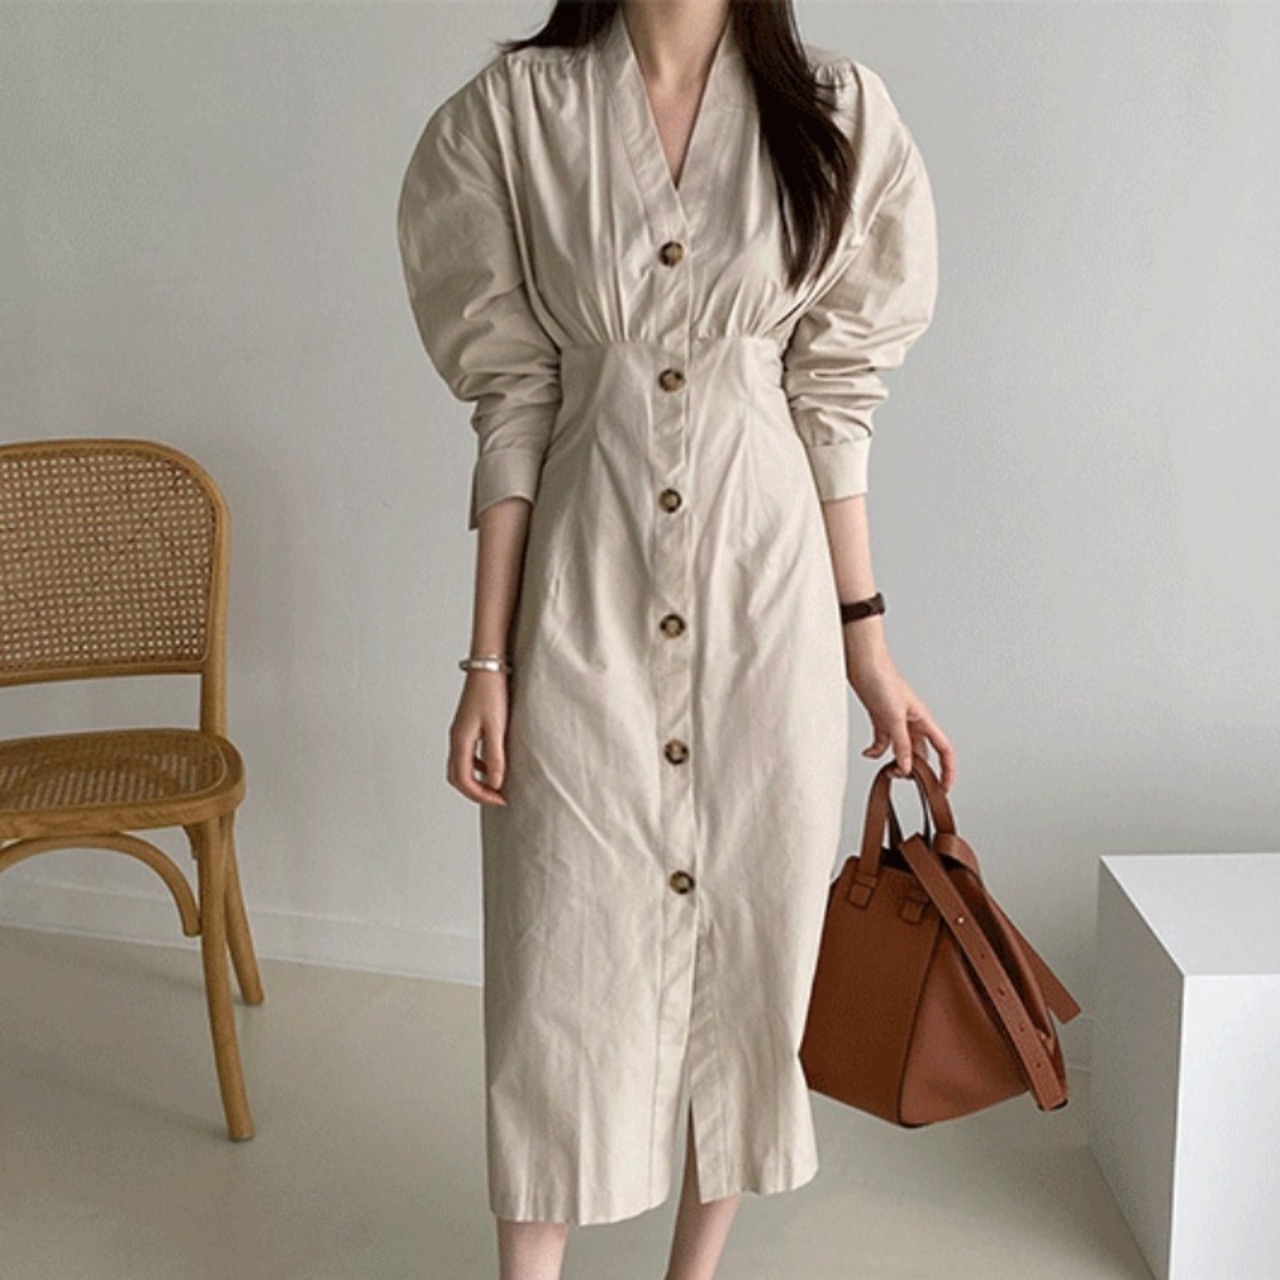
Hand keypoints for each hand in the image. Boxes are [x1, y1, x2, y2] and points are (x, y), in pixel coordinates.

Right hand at [447, 671, 509, 804]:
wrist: (488, 667)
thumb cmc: (492, 693)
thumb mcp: (497, 727)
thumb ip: (496, 756)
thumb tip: (495, 783)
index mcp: (460, 741)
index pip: (463, 780)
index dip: (481, 795)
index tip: (500, 799)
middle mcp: (456, 738)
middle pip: (457, 777)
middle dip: (475, 791)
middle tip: (497, 798)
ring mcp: (460, 732)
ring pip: (460, 766)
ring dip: (476, 780)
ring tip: (496, 784)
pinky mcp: (467, 726)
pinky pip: (467, 754)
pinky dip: (477, 766)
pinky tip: (493, 763)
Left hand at [846, 648, 955, 791]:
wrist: (863, 664)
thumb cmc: (882, 680)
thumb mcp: (893, 718)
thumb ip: (901, 744)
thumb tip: (907, 768)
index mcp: (923, 720)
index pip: (944, 749)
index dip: (948, 769)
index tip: (944, 787)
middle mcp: (912, 722)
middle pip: (921, 752)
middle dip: (916, 769)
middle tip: (904, 779)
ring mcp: (896, 721)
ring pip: (902, 749)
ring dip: (896, 761)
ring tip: (887, 770)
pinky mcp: (881, 718)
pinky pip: (883, 741)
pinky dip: (876, 750)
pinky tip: (868, 753)